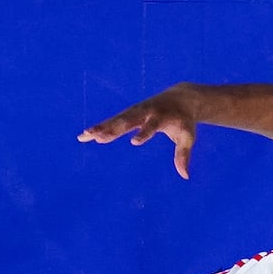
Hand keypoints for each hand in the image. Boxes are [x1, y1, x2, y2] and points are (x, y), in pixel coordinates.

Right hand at [79, 85, 198, 178]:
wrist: (181, 98)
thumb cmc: (184, 121)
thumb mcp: (187, 137)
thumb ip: (184, 155)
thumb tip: (184, 176)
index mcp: (161, 117)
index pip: (152, 126)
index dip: (144, 134)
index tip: (134, 142)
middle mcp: (145, 112)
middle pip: (128, 121)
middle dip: (113, 129)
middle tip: (99, 137)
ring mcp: (135, 111)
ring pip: (116, 120)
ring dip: (100, 127)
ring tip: (85, 136)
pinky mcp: (129, 113)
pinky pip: (112, 120)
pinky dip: (99, 127)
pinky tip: (84, 135)